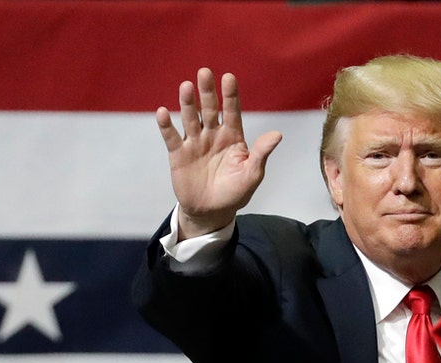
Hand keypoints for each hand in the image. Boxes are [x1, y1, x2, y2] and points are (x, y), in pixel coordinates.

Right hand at [157, 68, 282, 237]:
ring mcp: (195, 143)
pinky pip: (172, 137)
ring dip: (187, 103)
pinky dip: (166, 125)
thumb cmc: (235, 192)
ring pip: (190, 118)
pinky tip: (163, 112)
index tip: (229, 78)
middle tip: (205, 72)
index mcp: (232, 137)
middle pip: (209, 109)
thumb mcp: (252, 174)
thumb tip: (278, 134)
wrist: (212, 212)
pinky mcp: (178, 154)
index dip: (230, 95)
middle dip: (207, 92)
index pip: (232, 111)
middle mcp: (213, 135)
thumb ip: (261, 154)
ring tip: (186, 87)